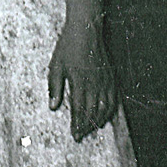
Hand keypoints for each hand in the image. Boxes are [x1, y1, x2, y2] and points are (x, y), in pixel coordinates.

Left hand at [48, 16, 115, 141]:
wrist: (86, 30)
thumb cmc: (67, 47)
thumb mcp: (55, 66)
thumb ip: (54, 87)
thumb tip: (53, 106)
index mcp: (80, 82)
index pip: (79, 110)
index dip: (77, 124)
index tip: (74, 135)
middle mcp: (95, 84)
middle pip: (93, 112)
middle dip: (86, 126)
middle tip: (81, 136)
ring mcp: (105, 81)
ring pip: (105, 108)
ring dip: (98, 121)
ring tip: (91, 129)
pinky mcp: (111, 77)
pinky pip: (113, 99)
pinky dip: (110, 110)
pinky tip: (105, 116)